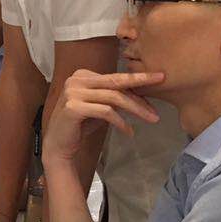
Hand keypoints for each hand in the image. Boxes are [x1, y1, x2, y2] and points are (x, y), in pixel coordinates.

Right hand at [43, 69, 163, 168]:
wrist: (58, 146)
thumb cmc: (80, 126)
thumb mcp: (100, 107)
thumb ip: (114, 97)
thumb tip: (142, 92)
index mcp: (82, 75)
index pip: (114, 78)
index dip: (137, 83)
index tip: (158, 79)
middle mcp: (76, 80)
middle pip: (116, 83)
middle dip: (141, 83)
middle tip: (162, 82)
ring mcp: (73, 93)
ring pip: (113, 97)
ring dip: (136, 108)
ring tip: (152, 118)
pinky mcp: (73, 108)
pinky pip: (105, 112)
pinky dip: (121, 121)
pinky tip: (129, 131)